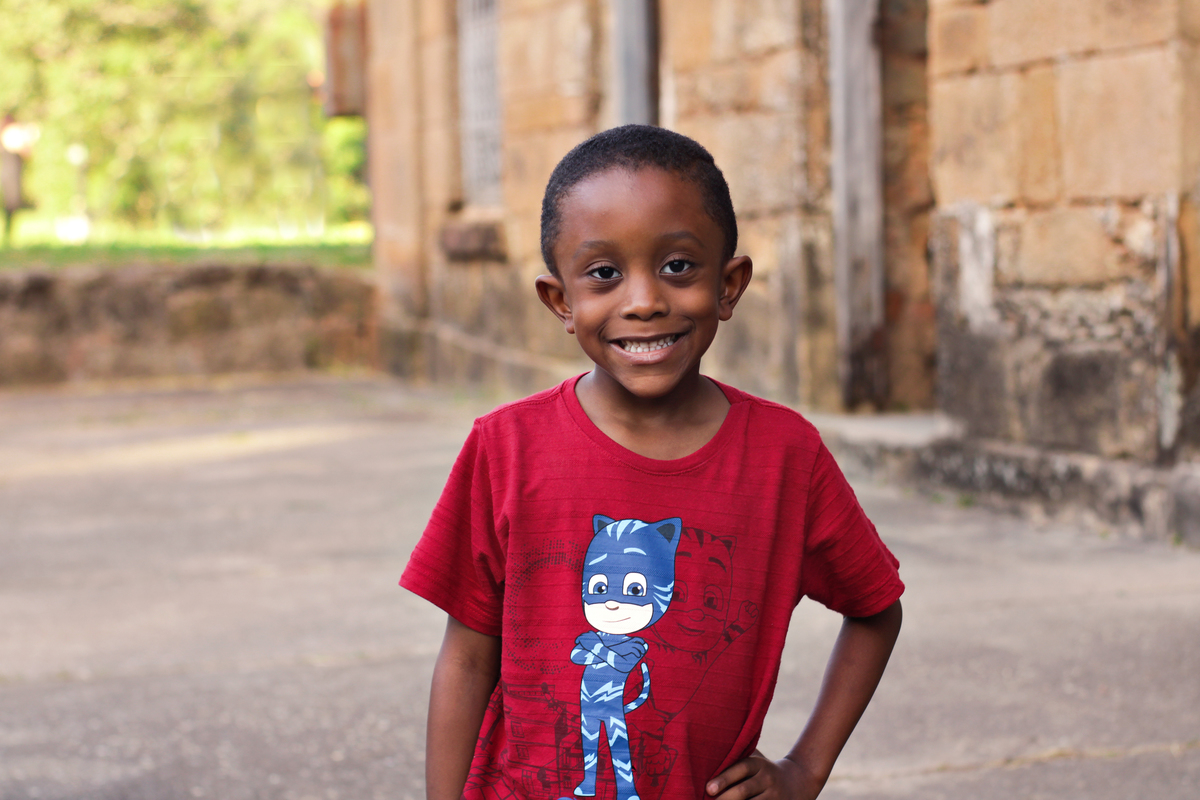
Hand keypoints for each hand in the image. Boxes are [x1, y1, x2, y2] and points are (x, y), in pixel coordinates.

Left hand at [706, 751, 823, 799]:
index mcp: (759, 764)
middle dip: (725, 798)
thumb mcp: (756, 759)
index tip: (708, 789)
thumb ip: (738, 756)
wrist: (799, 782)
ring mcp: (775, 796)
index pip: (740, 768)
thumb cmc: (764, 770)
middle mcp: (768, 779)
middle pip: (744, 790)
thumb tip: (708, 753)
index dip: (724, 778)